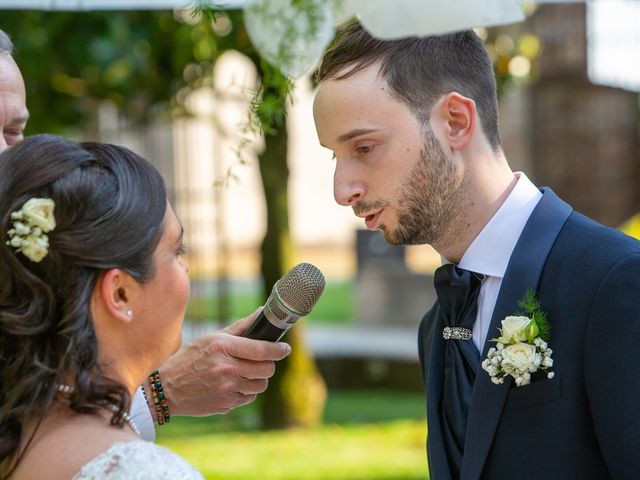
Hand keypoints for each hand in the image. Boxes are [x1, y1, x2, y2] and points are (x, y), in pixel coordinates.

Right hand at [152, 309, 291, 416]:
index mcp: (223, 348)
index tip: (285, 348)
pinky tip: (234, 384)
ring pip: (261, 385)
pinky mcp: (225, 404)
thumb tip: (261, 313)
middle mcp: (226, 368)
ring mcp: (226, 389)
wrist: (167, 389)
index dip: (278, 350)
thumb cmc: (191, 358)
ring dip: (259, 378)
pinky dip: (246, 391)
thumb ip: (240, 327)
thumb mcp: (212, 338)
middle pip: (266, 369)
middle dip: (269, 364)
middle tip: (263, 360)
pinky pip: (248, 397)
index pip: (261, 350)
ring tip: (247, 372)